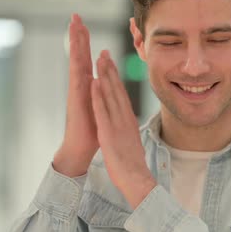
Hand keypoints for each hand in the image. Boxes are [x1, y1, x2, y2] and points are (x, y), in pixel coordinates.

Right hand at [53, 14, 98, 176]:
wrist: (81, 147)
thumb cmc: (92, 129)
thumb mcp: (101, 106)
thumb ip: (102, 93)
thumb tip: (104, 82)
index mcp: (88, 85)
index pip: (87, 58)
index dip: (86, 41)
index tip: (84, 24)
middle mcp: (80, 85)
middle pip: (79, 55)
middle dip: (78, 36)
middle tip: (75, 16)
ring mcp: (76, 92)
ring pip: (76, 63)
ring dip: (75, 45)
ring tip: (74, 28)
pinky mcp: (76, 102)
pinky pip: (77, 83)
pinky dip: (79, 70)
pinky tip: (79, 58)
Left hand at [92, 50, 156, 208]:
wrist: (136, 178)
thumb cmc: (133, 165)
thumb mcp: (133, 143)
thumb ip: (130, 132)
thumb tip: (130, 127)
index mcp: (129, 121)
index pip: (122, 95)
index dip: (116, 78)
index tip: (111, 64)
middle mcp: (125, 118)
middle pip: (117, 90)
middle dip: (111, 70)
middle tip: (105, 53)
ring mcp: (117, 123)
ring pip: (110, 95)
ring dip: (105, 76)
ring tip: (100, 59)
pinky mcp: (108, 131)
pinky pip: (102, 110)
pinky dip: (98, 95)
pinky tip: (94, 82)